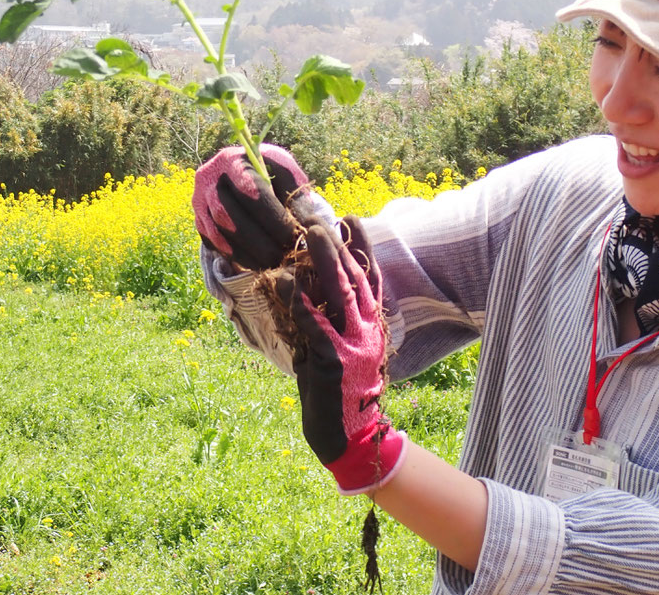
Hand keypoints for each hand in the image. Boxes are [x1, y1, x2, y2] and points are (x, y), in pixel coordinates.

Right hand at [192, 144, 316, 271]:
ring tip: (273, 264)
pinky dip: (236, 256)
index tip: (295, 235)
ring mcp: (198, 201)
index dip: (273, 217)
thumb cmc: (272, 174)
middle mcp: (208, 178)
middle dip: (259, 240)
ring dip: (247, 253)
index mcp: (232, 160)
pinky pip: (213, 243)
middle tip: (284, 256)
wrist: (243, 174)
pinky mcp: (198, 221)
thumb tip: (307, 227)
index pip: (250, 191)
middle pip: (229, 215)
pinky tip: (257, 264)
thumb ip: (297, 197)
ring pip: (218, 232)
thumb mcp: (287, 176)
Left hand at [275, 215, 406, 494]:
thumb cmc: (342, 394)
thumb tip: (317, 289)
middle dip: (341, 246)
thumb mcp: (348, 352)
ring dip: (324, 261)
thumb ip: (339, 321)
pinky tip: (286, 280)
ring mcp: (352, 345)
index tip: (352, 220)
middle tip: (324, 219)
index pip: (371, 279)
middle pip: (356, 278)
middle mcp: (367, 331)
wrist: (349, 438)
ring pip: (339, 293)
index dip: (363, 248)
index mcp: (373, 328)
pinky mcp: (331, 360)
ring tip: (311, 235)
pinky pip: (314, 323)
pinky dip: (299, 300)